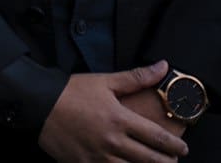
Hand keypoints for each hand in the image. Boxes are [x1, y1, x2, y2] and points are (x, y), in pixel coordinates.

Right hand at [36, 62, 188, 162]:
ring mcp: (98, 156)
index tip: (183, 148)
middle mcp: (112, 141)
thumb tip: (162, 66)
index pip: (157, 137)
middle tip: (172, 160)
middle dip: (167, 162)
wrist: (37, 102)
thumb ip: (136, 77)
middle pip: (150, 159)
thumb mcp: (104, 81)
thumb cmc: (70, 91)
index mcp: (120, 119)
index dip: (175, 145)